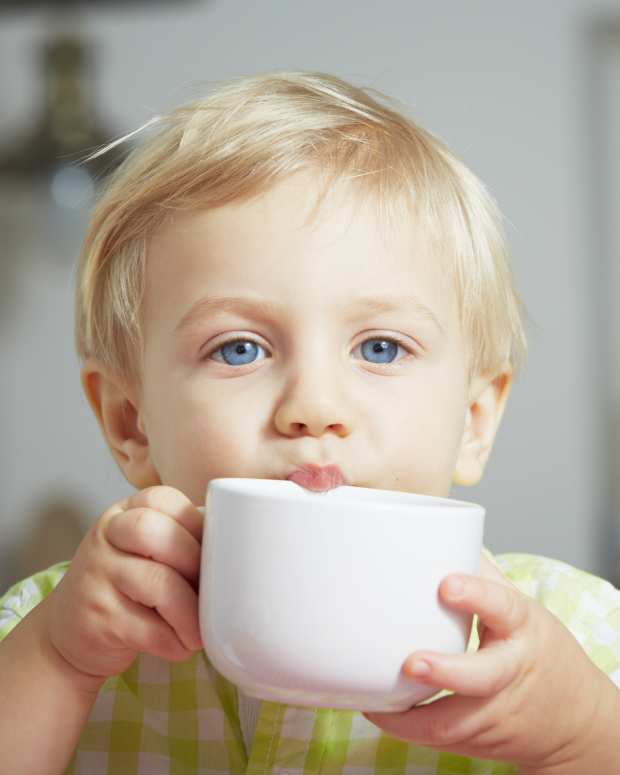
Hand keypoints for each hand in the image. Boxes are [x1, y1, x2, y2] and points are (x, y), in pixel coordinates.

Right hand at [38, 486, 203, 685]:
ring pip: (156, 582)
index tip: (214, 552)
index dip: (196, 524)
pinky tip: (179, 645)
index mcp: (124, 512)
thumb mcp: (145, 551)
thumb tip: (240, 550)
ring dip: (190, 612)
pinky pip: (148, 627)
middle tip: (210, 590)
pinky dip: (173, 641)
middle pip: (154, 532)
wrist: (70, 635)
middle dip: (193, 561)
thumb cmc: (128, 588)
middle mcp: (105, 535)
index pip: (163, 498)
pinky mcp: (97, 616)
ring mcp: (96, 574)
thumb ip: (181, 540)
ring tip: (200, 631)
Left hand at [363, 554, 619, 770]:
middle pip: (481, 677)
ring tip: (372, 698)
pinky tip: (378, 709)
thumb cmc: (537, 650)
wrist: (574, 718)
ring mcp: (495, 713)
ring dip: (408, 717)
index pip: (503, 608)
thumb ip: (481, 577)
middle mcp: (510, 672)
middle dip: (445, 672)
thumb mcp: (520, 607)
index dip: (476, 596)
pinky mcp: (479, 741)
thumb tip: (436, 535)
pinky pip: (438, 739)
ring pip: (452, 723)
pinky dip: (406, 728)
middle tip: (410, 661)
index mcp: (521, 628)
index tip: (446, 584)